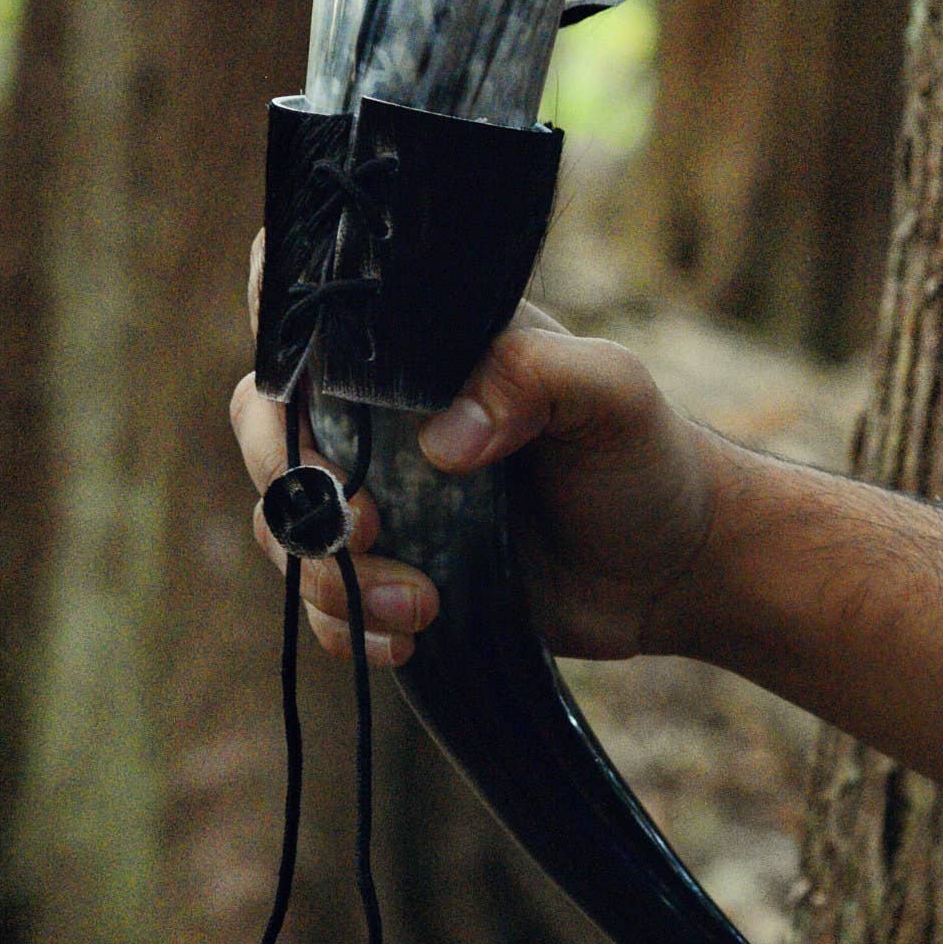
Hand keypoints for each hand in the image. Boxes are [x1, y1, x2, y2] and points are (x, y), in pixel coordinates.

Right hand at [230, 241, 725, 668]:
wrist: (677, 569)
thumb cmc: (645, 455)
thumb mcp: (611, 393)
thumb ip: (534, 380)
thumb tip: (441, 441)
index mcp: (420, 345)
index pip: (313, 305)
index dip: (280, 330)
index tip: (303, 388)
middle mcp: (380, 413)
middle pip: (265, 420)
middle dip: (291, 479)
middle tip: (365, 523)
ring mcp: (379, 494)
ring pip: (283, 522)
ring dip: (330, 571)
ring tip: (421, 602)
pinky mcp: (389, 571)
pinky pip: (322, 601)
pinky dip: (346, 624)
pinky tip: (409, 638)